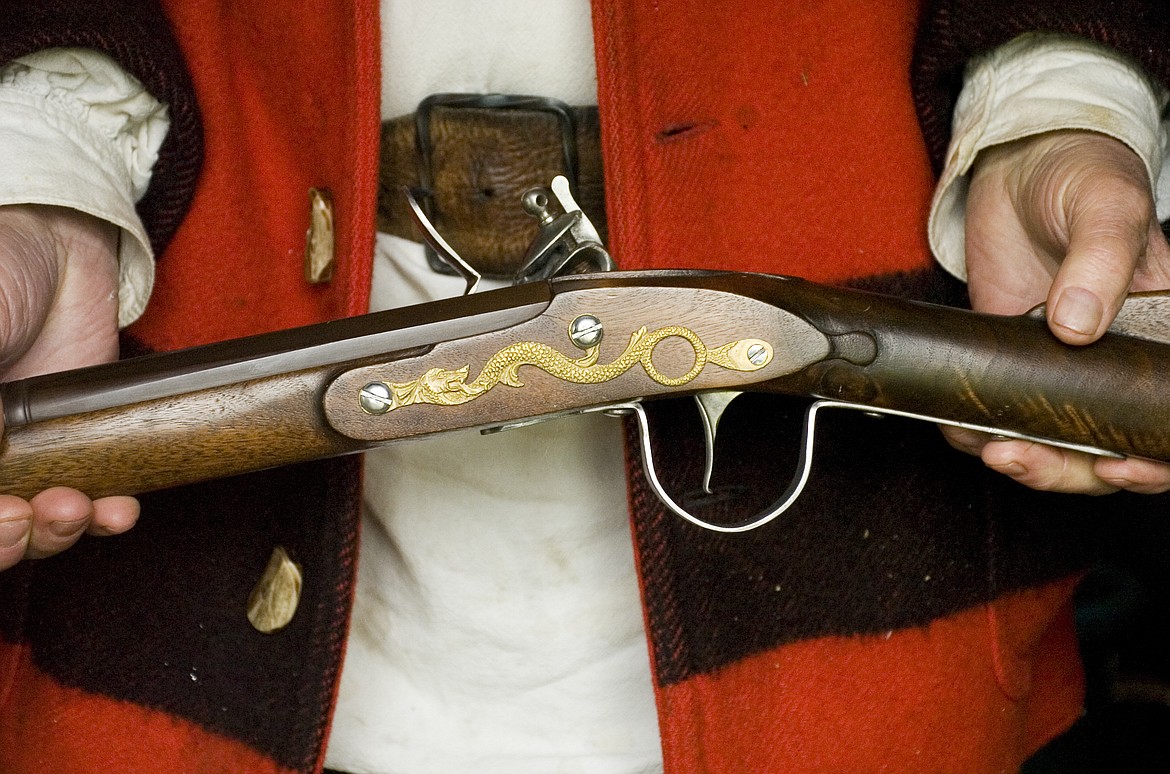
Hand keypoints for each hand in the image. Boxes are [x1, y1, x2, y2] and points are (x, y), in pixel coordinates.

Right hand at [0, 205, 138, 570]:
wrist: (59, 248)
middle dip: (2, 541)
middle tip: (21, 516)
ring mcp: (20, 461)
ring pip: (30, 531)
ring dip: (52, 534)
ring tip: (74, 507)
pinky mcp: (79, 452)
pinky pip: (91, 503)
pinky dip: (105, 516)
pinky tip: (118, 510)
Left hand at [948, 130, 1169, 494]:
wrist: (1019, 165)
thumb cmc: (1082, 176)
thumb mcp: (1106, 205)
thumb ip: (1100, 259)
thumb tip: (1077, 326)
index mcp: (1163, 337)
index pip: (1167, 417)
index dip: (1152, 459)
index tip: (1116, 465)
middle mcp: (1117, 363)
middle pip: (1110, 450)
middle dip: (1070, 470)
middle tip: (1020, 457)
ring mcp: (1063, 368)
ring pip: (1057, 445)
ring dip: (1026, 461)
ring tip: (992, 450)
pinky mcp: (1012, 362)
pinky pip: (1002, 415)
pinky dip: (980, 433)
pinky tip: (962, 430)